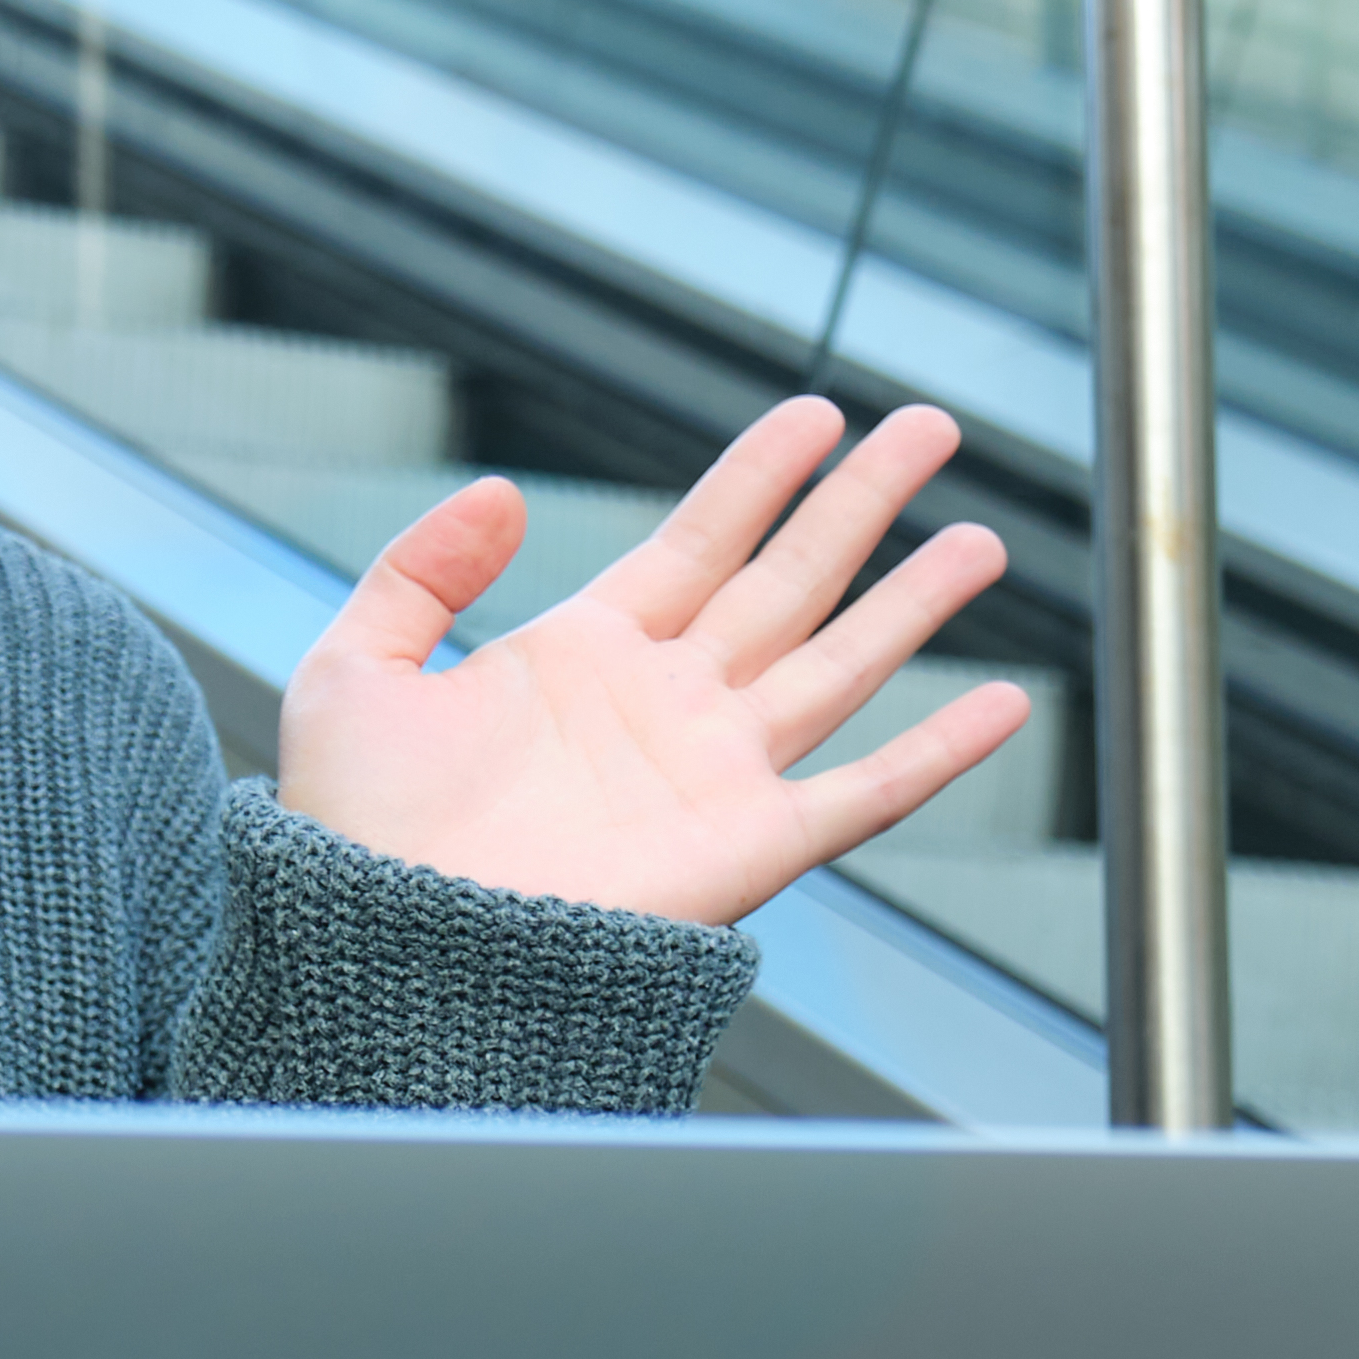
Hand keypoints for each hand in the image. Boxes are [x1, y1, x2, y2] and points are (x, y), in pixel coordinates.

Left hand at [273, 398, 1030, 926]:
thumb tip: (504, 492)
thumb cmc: (355, 831)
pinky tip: (1003, 702)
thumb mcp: (359, 667)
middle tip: (931, 428)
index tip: (819, 414)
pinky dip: (938, 751)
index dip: (762, 474)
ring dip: (914, 603)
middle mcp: (666, 708)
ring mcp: (713, 776)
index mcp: (584, 658)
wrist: (382, 944)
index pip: (700, 540)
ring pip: (841, 666)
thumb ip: (423, 570)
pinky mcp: (746, 849)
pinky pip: (864, 794)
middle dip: (863, 505)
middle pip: (791, 582)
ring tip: (983, 538)